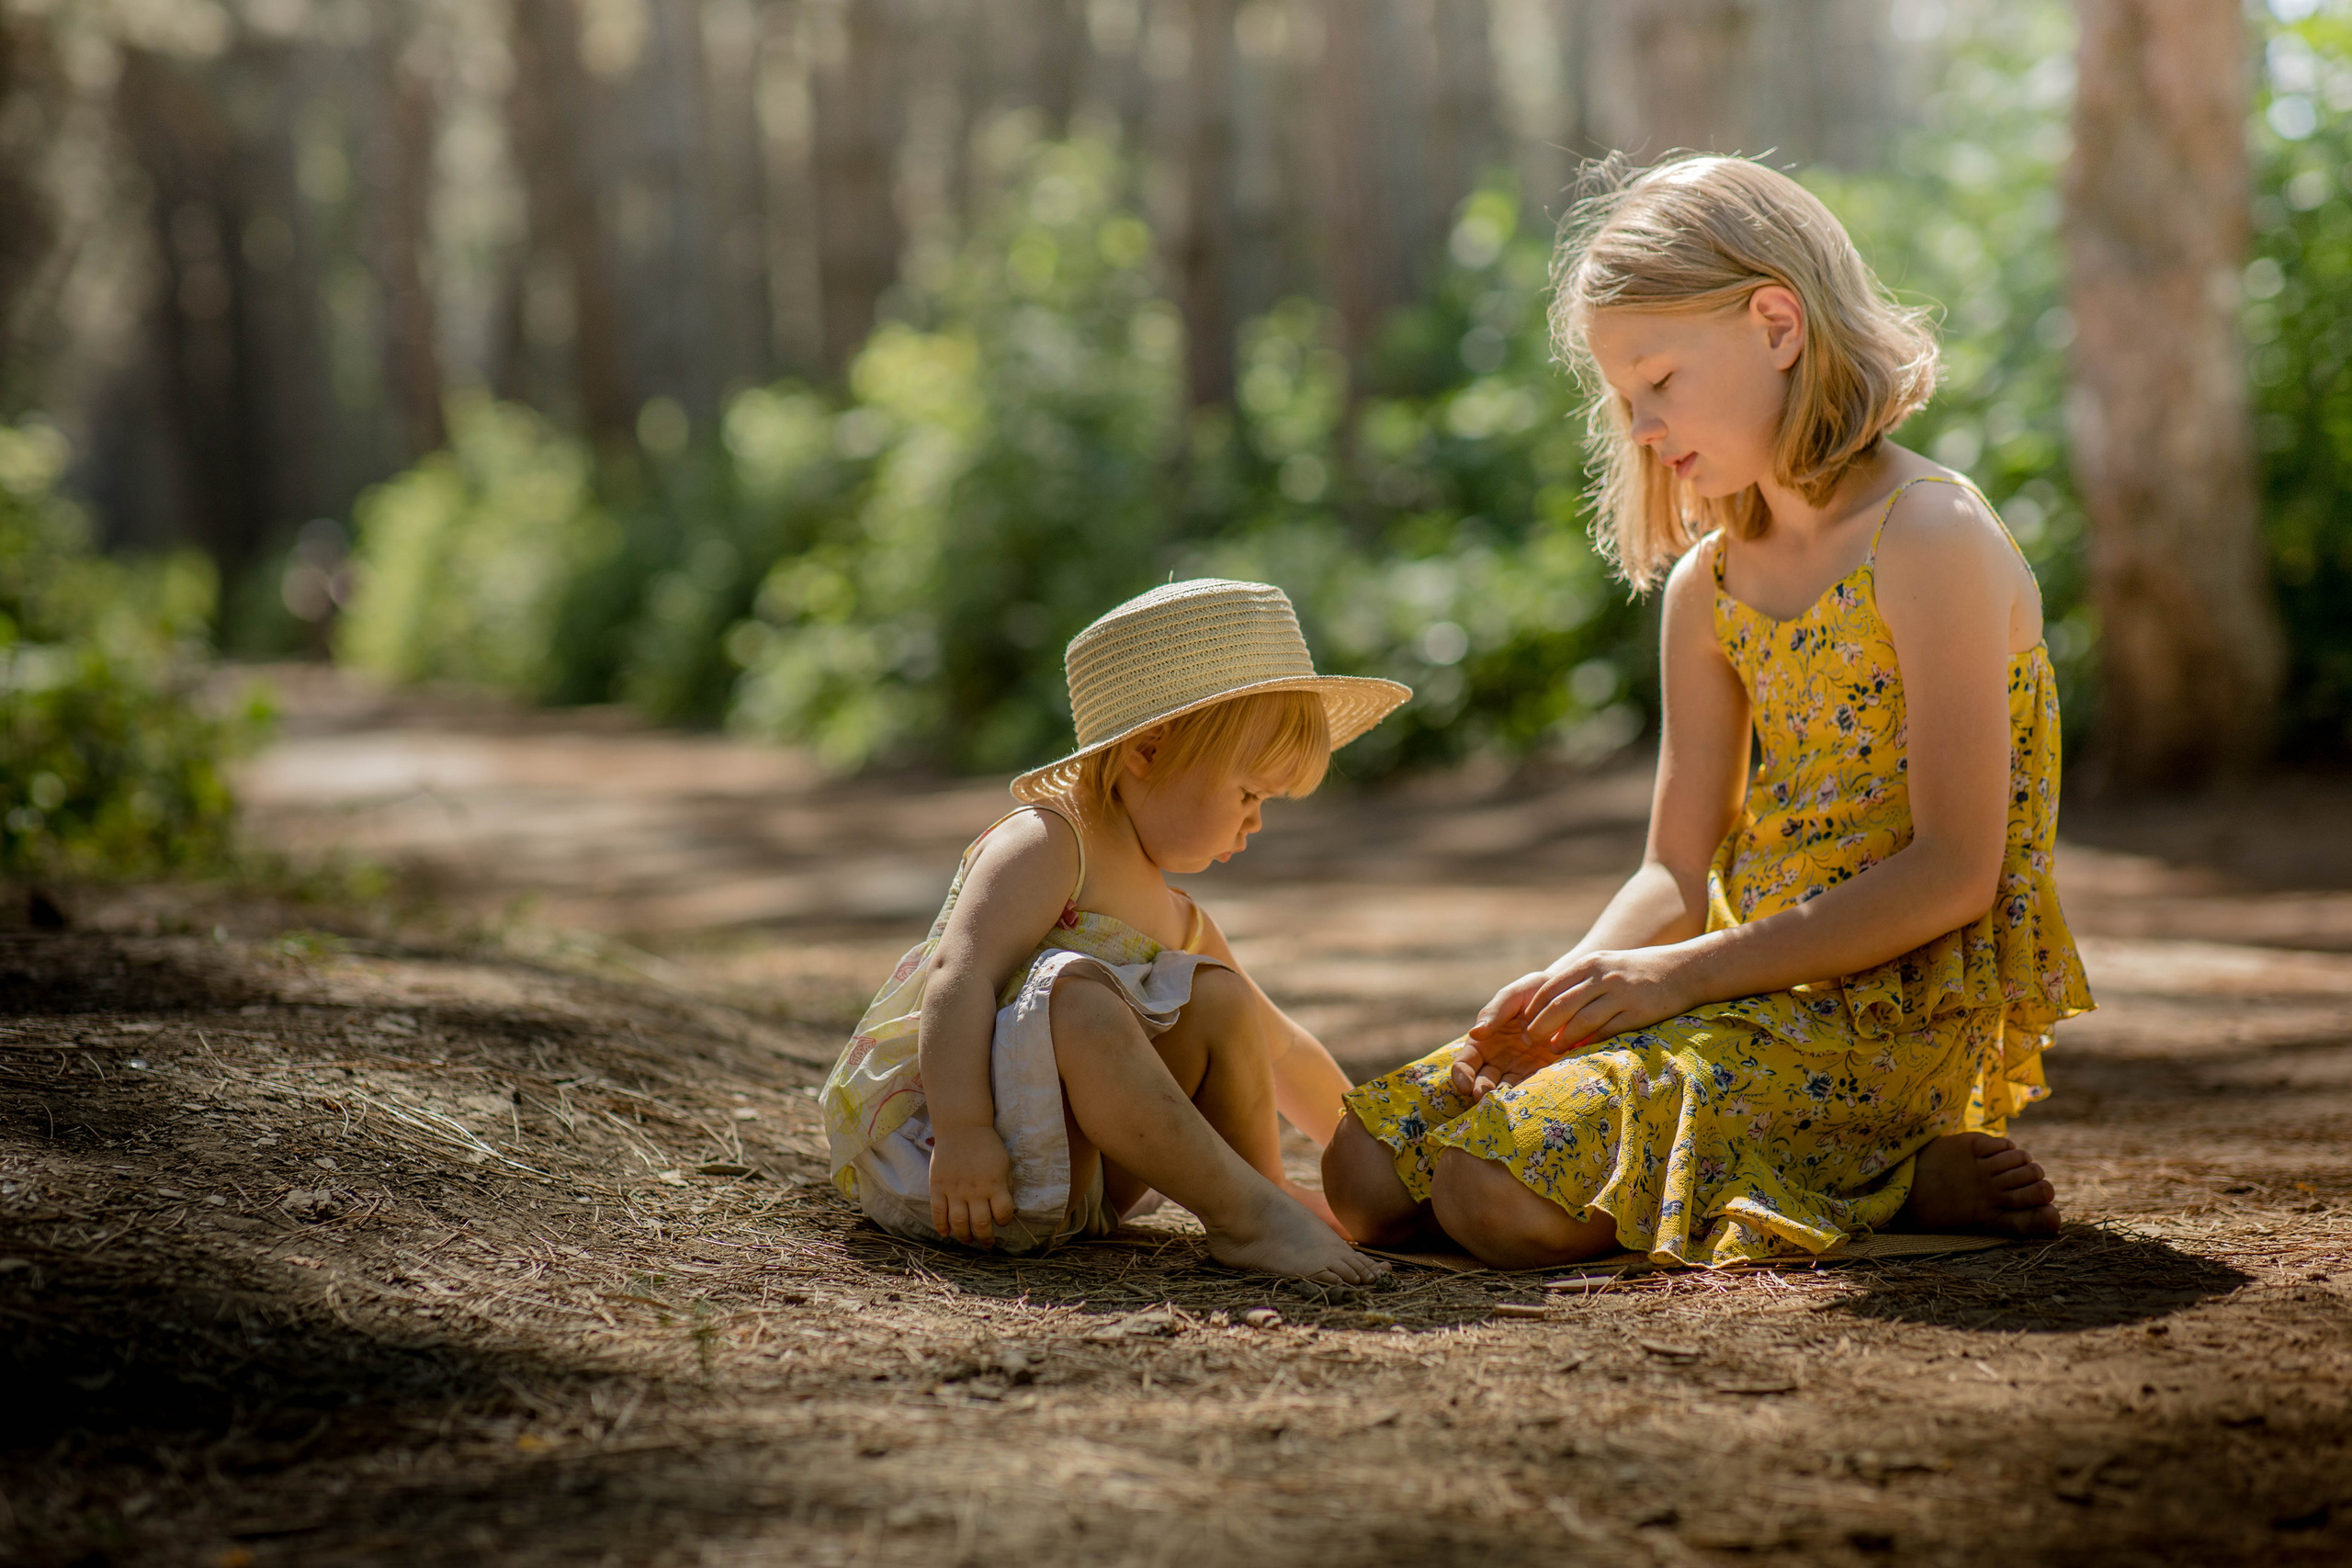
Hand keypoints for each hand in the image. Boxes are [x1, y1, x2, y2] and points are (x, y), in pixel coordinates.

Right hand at [928, 1125, 1016, 1246]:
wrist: (961, 1127)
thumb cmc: (986, 1146)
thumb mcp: (1004, 1164)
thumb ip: (1005, 1186)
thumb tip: (1008, 1209)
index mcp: (994, 1184)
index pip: (1003, 1213)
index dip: (1004, 1221)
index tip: (1002, 1221)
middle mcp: (975, 1190)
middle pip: (981, 1223)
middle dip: (985, 1238)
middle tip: (986, 1244)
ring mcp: (955, 1189)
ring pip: (959, 1222)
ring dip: (964, 1236)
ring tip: (967, 1240)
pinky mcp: (938, 1187)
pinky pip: (938, 1212)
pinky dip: (941, 1226)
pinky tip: (946, 1233)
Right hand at [1451, 969, 1580, 1100]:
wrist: (1568, 994)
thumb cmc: (1532, 991)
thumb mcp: (1511, 996)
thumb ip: (1493, 1013)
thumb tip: (1474, 1033)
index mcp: (1484, 1042)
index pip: (1465, 1064)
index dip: (1461, 1076)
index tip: (1465, 1086)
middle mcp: (1498, 1060)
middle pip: (1483, 1082)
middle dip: (1481, 1091)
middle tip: (1484, 1096)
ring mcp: (1521, 1068)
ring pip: (1507, 1090)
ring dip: (1504, 1098)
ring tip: (1505, 1101)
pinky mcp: (1544, 1072)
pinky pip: (1533, 1087)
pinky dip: (1529, 1094)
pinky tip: (1528, 1096)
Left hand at [1453, 947, 1700, 1097]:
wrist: (1682, 969)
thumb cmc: (1635, 972)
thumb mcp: (1604, 967)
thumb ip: (1578, 984)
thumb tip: (1548, 1007)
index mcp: (1589, 964)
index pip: (1550, 988)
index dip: (1532, 1009)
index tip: (1520, 1025)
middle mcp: (1601, 976)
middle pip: (1559, 1005)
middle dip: (1539, 1026)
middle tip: (1527, 1042)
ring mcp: (1620, 994)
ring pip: (1580, 1020)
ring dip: (1561, 1038)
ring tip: (1549, 1051)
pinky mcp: (1636, 1012)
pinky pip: (1606, 1031)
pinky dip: (1588, 1043)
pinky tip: (1578, 1052)